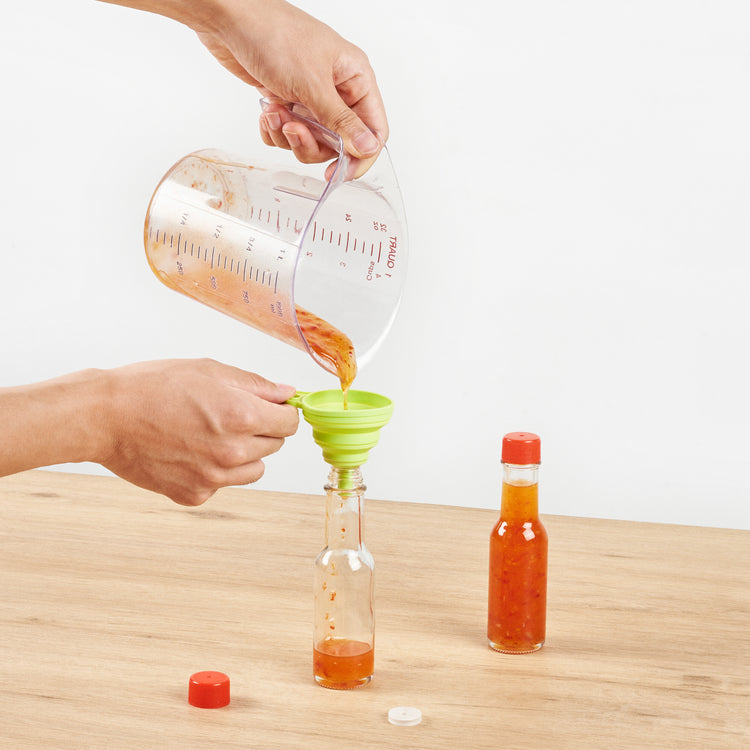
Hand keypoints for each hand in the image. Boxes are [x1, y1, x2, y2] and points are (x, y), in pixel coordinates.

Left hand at [97, 0, 386, 177]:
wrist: (229, 19)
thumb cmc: (274, 36)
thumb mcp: (313, 85)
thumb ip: (341, 122)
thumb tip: (368, 148)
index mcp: (356, 78)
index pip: (374, 131)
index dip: (360, 157)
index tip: (339, 174)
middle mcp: (337, 90)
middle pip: (339, 143)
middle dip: (313, 144)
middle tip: (294, 132)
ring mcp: (311, 97)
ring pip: (312, 142)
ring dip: (290, 137)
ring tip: (275, 114)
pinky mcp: (288, 102)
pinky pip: (288, 135)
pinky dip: (275, 131)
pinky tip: (266, 111)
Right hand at [101, 359, 298, 505]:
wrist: (106, 417)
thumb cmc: (153, 387)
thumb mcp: (210, 370)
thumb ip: (257, 385)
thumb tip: (287, 395)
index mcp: (243, 416)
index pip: (290, 423)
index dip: (282, 412)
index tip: (271, 408)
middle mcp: (234, 452)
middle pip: (274, 445)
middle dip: (260, 429)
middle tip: (227, 415)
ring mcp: (214, 478)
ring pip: (254, 469)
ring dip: (243, 454)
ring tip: (208, 434)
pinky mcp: (194, 495)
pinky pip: (222, 484)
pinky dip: (213, 471)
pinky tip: (188, 451)